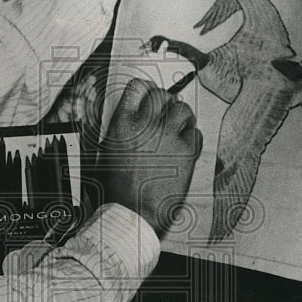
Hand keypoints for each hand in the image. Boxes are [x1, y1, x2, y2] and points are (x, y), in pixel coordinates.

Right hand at [98, 78, 202, 237]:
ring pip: (182, 109)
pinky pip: (195, 132)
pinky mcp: (187, 151)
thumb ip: (121, 131)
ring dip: (181, 115)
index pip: (137, 87)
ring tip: (178, 124)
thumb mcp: (106, 153)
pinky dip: (191, 135)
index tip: (147, 92)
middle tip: (164, 109)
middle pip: (161, 95)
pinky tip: (185, 143)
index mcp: (122, 123)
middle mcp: (146, 125)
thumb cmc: (118, 191)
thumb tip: (132, 120)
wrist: (135, 214)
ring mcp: (169, 136)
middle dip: (163, 100)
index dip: (144, 89)